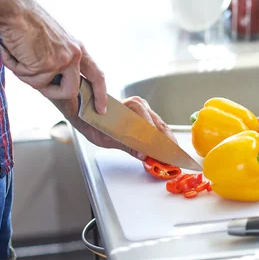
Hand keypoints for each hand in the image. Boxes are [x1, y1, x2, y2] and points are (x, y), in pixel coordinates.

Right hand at [0, 0, 106, 113]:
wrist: (15, 11)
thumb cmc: (27, 25)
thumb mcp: (52, 44)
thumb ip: (58, 62)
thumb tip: (54, 85)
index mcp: (78, 49)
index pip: (96, 75)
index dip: (100, 93)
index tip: (101, 109)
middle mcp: (74, 55)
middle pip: (71, 91)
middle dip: (52, 92)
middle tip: (40, 84)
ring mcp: (62, 61)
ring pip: (44, 86)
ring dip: (27, 75)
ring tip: (19, 55)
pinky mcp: (47, 65)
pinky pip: (30, 79)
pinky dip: (17, 68)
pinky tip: (14, 52)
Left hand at [54, 95, 176, 160]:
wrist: (86, 113)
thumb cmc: (94, 122)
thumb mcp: (107, 137)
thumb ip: (126, 145)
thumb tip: (143, 154)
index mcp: (130, 105)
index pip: (147, 122)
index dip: (154, 138)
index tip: (159, 150)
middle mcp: (140, 105)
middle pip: (158, 124)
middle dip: (166, 141)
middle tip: (172, 155)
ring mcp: (144, 109)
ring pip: (160, 125)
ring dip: (166, 140)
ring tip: (172, 153)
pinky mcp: (145, 115)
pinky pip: (156, 126)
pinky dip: (161, 137)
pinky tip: (165, 147)